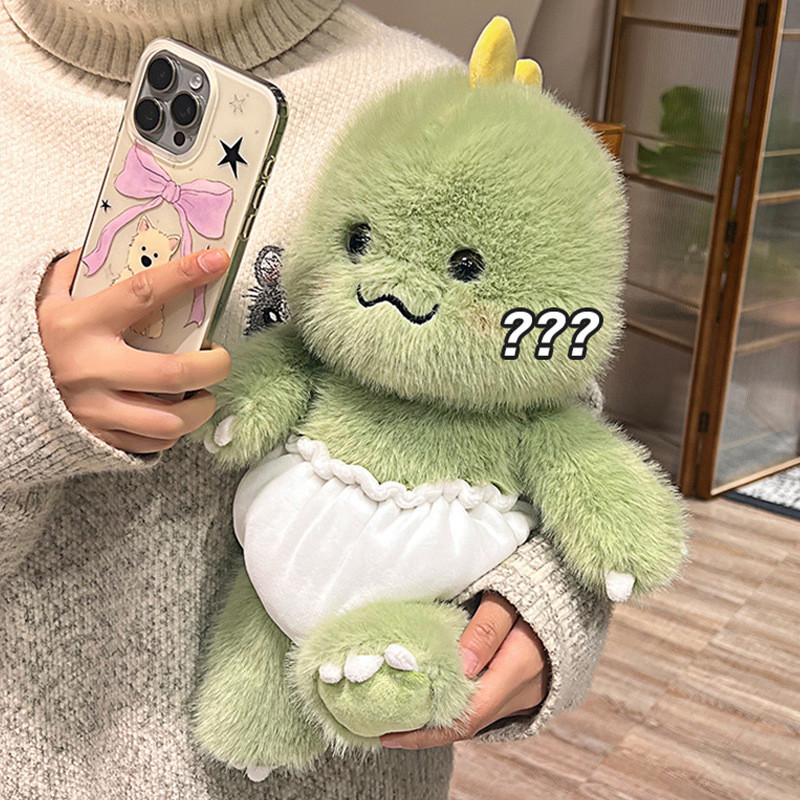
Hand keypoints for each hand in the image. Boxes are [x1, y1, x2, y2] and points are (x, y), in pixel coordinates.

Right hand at [36, 248, 231, 453]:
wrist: (0, 395)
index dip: (184, 275)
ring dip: (200, 408)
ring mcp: (97, 409)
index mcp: (81, 325)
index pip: (142, 293)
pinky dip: (175, 430)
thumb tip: (107, 248)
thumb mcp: (48, 301)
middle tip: (219, 358)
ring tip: (203, 393)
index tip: (216, 262)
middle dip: (212, 366)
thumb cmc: (36, 344)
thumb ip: (76, 273)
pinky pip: (154, 442)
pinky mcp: (101, 437)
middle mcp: (92, 369)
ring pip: (169, 420)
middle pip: (172, 372)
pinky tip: (176, 414)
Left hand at [380, 592, 548, 748]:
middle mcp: (523, 691)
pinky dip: (456, 708)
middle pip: (468, 723)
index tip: (391, 734)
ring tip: (401, 715)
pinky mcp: (520, 688)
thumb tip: (461, 666)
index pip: (469, 715)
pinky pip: (484, 706)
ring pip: (476, 717)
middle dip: (427, 730)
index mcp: (519, 669)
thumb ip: (487, 629)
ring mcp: (524, 693)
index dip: (428, 731)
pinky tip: (432, 700)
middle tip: (385, 727)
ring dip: (439, 721)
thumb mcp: (508, 598)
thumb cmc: (535, 587)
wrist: (570, 591)